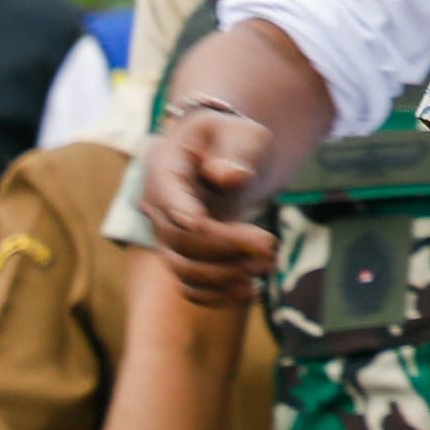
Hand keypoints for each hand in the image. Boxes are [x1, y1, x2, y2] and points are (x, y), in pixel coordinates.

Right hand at [140, 103, 283, 306]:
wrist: (230, 158)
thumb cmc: (235, 140)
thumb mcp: (241, 134)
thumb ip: (236, 153)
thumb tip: (227, 177)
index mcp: (165, 166)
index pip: (167, 195)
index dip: (183, 211)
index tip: (204, 222)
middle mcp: (159, 205)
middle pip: (180, 239)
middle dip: (226, 247)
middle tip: (270, 244)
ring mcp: (169, 234)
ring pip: (183, 268)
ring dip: (225, 275)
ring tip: (267, 265)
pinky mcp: (185, 256)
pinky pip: (191, 286)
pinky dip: (218, 295)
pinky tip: (252, 291)